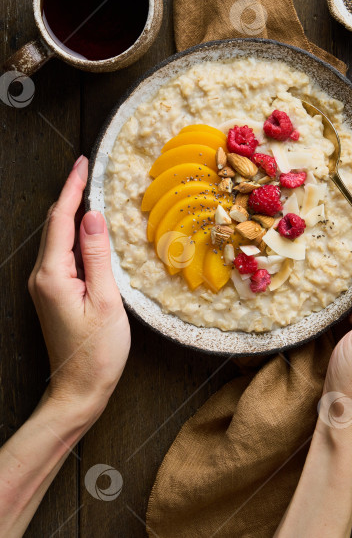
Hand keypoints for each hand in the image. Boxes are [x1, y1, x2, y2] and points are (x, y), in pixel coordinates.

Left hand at [28, 156, 130, 419]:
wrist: (79, 390)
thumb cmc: (97, 352)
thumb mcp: (106, 301)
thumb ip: (98, 256)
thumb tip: (93, 216)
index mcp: (53, 275)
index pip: (61, 219)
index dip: (73, 188)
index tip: (83, 163)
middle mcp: (42, 276)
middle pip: (55, 224)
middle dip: (71, 194)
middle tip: (89, 169)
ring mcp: (45, 285)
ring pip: (58, 238)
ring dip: (73, 213)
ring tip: (91, 191)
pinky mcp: (53, 293)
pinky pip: (63, 254)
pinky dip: (75, 234)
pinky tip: (90, 230)